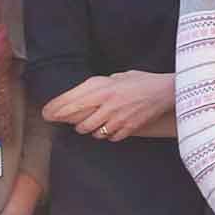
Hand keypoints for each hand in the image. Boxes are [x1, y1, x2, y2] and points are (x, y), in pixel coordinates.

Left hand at [42, 71, 173, 140]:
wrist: (167, 91)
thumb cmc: (143, 81)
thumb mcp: (119, 76)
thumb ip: (102, 84)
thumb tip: (86, 92)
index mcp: (103, 88)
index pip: (72, 102)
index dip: (56, 109)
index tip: (47, 113)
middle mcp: (108, 105)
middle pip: (80, 122)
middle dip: (73, 124)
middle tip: (71, 122)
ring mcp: (118, 119)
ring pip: (93, 132)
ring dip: (90, 130)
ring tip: (93, 124)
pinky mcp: (129, 129)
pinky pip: (110, 137)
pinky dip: (108, 135)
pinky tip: (110, 128)